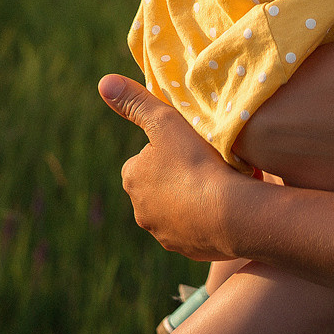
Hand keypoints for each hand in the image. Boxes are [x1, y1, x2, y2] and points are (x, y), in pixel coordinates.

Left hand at [99, 75, 251, 261]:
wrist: (230, 215)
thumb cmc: (195, 162)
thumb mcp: (165, 121)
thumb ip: (135, 102)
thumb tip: (104, 82)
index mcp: (132, 179)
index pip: (143, 160)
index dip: (166, 150)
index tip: (187, 146)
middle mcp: (141, 211)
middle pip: (159, 186)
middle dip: (177, 177)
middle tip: (205, 164)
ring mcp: (164, 235)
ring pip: (177, 210)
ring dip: (191, 200)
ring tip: (218, 185)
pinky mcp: (187, 251)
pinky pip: (195, 231)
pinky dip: (205, 221)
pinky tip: (224, 208)